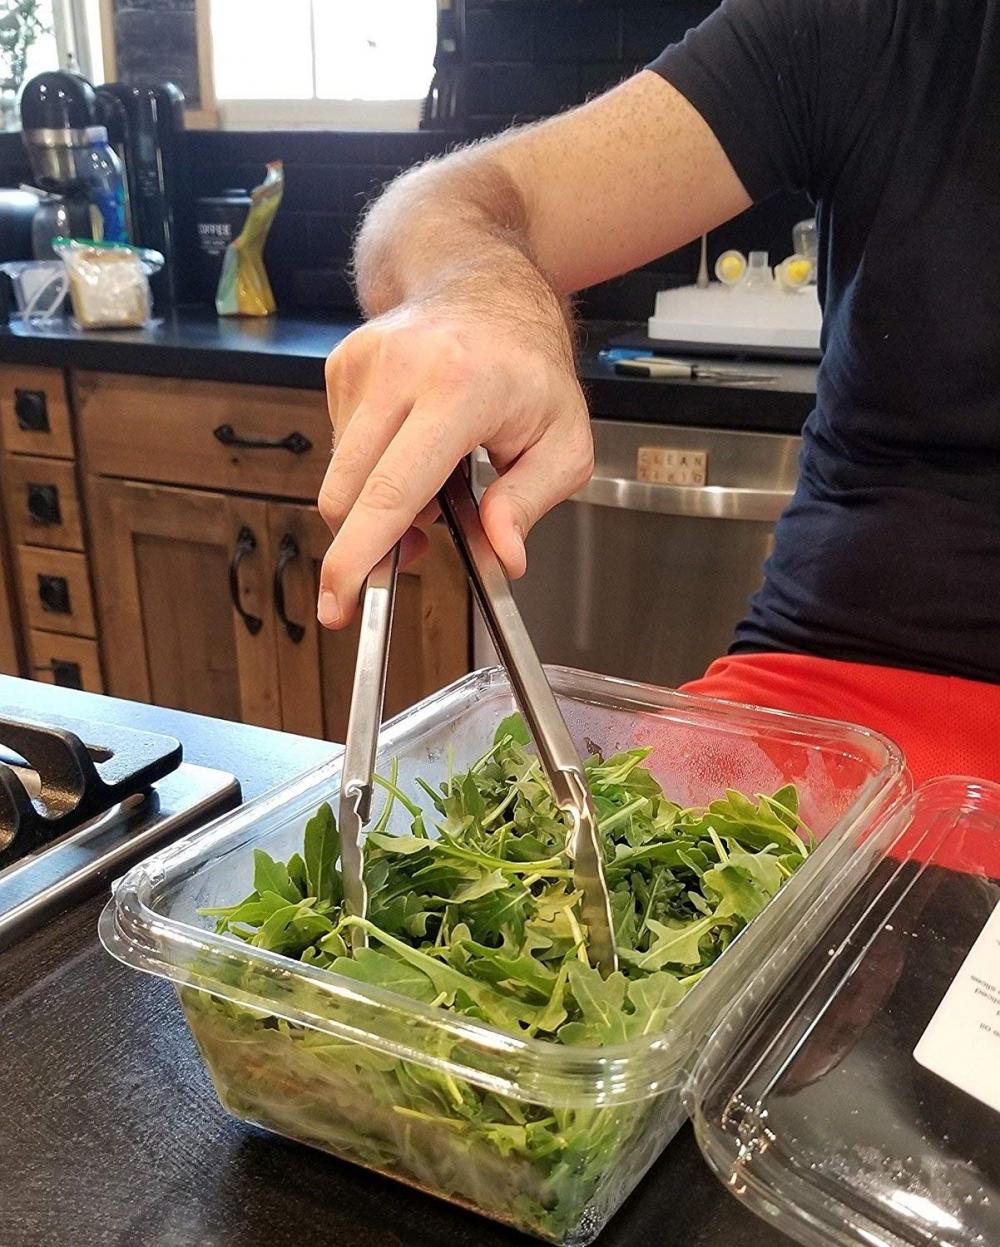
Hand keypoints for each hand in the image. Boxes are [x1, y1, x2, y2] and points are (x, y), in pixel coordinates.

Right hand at [316, 299, 592, 628]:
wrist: (485, 286)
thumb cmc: (529, 366)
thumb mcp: (563, 441)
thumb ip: (531, 503)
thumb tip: (502, 554)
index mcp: (460, 391)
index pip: (391, 491)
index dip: (359, 556)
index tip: (339, 602)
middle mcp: (401, 371)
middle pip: (348, 493)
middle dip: (365, 544)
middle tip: (413, 551)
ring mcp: (364, 364)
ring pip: (341, 476)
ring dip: (375, 503)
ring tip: (429, 488)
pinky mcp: (341, 366)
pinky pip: (341, 447)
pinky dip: (370, 467)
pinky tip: (407, 449)